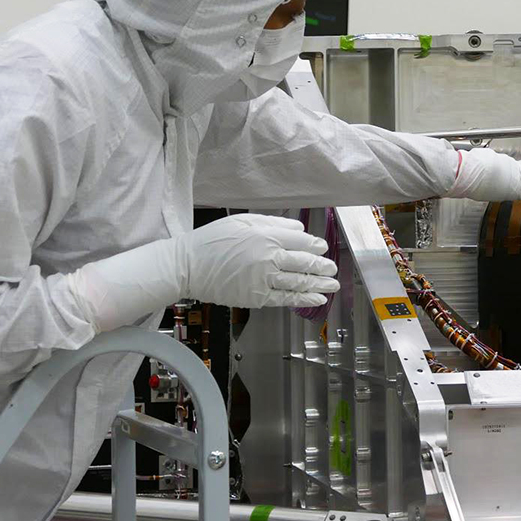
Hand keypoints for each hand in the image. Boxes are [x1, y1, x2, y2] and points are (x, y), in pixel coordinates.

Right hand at [182, 214, 338, 308]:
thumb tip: (299, 229)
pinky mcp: (256, 298)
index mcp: (266, 236)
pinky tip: (317, 298)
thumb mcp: (243, 221)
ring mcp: (262, 280)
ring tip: (333, 284)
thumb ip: (274, 223)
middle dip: (322, 266)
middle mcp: (268, 258)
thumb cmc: (212, 241)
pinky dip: (304, 299)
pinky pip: (285, 299)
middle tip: (332, 268)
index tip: (323, 248)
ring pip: (299, 282)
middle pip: (304, 262)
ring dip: (319, 283)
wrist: (187, 265)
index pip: (301, 241)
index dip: (316, 245)